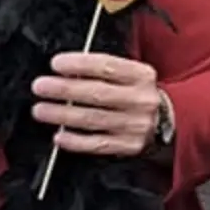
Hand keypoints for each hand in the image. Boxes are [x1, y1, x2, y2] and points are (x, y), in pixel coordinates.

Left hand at [31, 52, 161, 157]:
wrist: (168, 120)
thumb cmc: (139, 93)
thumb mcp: (132, 75)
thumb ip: (105, 71)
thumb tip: (68, 71)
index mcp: (142, 76)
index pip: (108, 66)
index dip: (80, 64)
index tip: (57, 64)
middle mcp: (142, 99)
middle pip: (98, 93)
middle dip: (64, 89)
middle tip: (41, 86)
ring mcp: (136, 124)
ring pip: (94, 119)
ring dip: (63, 114)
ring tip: (41, 110)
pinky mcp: (129, 145)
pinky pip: (98, 144)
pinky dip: (75, 141)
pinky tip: (59, 136)